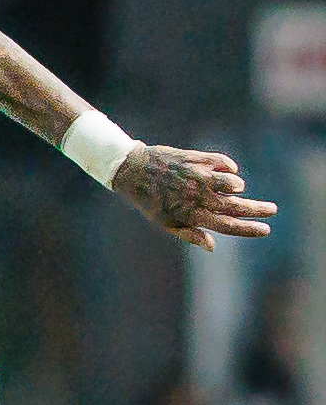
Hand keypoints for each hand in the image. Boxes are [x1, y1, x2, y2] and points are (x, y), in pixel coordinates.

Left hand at [111, 145, 275, 252]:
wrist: (131, 170)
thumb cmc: (149, 200)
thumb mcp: (165, 222)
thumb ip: (190, 234)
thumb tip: (212, 246)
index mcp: (190, 214)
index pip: (227, 225)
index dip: (249, 229)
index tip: (266, 229)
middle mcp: (196, 196)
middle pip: (235, 205)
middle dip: (258, 209)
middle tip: (273, 210)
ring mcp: (197, 176)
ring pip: (231, 182)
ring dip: (238, 185)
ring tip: (237, 187)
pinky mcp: (195, 158)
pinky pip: (223, 162)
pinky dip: (229, 167)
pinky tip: (228, 171)